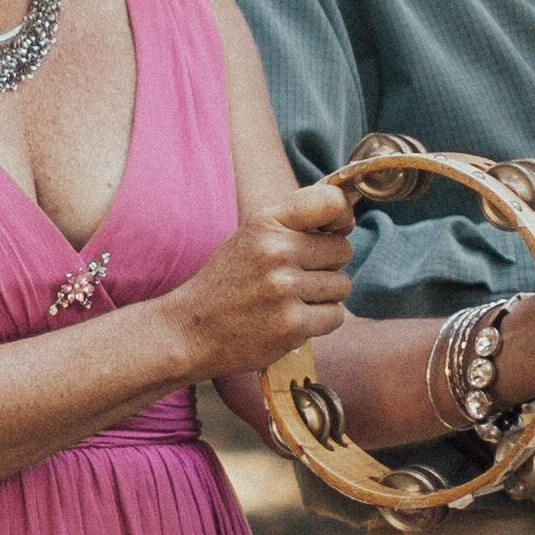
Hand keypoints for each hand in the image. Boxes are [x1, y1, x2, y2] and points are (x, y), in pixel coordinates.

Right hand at [164, 179, 355, 374]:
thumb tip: (346, 222)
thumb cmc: (223, 285)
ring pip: (342, 286)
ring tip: (290, 301)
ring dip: (324, 297)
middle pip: (342, 250)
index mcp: (264, 223)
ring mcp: (284, 289)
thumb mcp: (248, 239)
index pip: (329, 202)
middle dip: (327, 266)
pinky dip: (319, 322)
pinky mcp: (292, 325)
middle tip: (296, 278)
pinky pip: (335, 316)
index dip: (342, 216)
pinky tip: (290, 321)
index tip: (336, 230)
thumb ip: (291, 225)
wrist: (187, 332)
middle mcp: (276, 251)